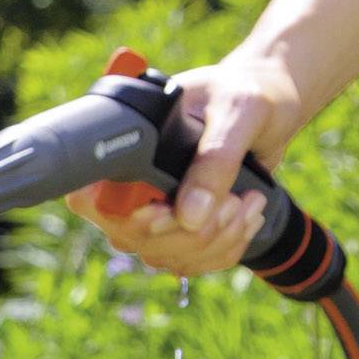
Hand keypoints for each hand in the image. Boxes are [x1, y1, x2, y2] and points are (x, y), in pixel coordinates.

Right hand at [66, 52, 307, 275]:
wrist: (267, 108)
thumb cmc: (244, 94)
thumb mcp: (237, 111)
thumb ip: (215, 159)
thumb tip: (190, 216)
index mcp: (125, 149)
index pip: (92, 201)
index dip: (126, 216)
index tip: (168, 211)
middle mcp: (127, 190)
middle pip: (136, 239)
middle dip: (194, 229)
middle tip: (236, 198)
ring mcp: (149, 219)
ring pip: (167, 257)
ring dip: (219, 237)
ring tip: (251, 200)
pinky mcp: (176, 236)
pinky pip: (191, 264)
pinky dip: (228, 247)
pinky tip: (247, 217)